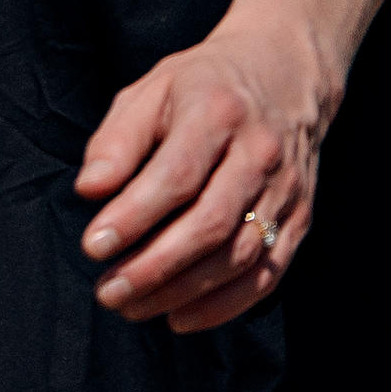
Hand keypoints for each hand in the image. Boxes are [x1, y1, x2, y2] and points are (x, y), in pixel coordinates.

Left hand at [76, 6, 333, 331]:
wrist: (286, 74)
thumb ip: (117, 141)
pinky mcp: (301, 219)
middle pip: (210, 224)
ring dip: (184, 291)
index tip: (93, 246)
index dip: (133, 216)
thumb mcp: (150, 90)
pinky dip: (226, 303)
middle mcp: (259, 155)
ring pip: (240, 256)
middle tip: (107, 291)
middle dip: (154, 266)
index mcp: (216, 114)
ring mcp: (287, 191)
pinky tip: (182, 317)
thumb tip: (88, 191)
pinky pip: (268, 273)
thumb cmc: (201, 85)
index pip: (175, 175)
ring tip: (133, 307)